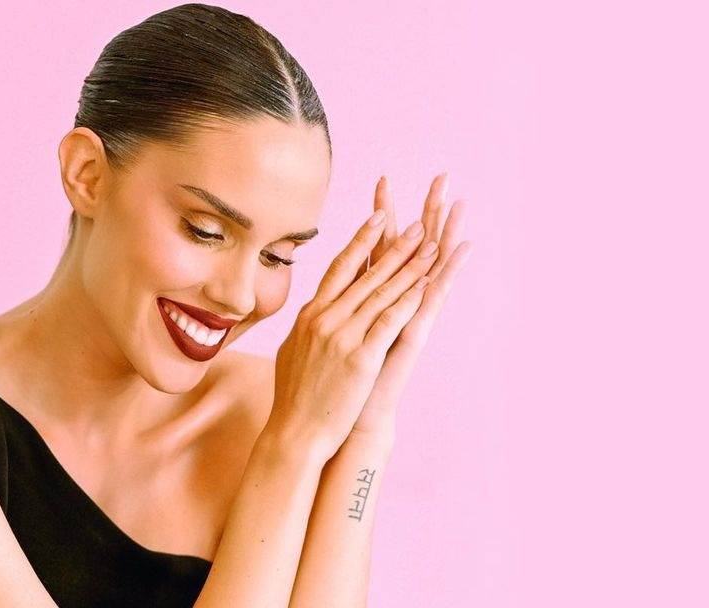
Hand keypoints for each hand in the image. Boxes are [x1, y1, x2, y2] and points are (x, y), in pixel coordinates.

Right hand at [265, 197, 439, 462]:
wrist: (294, 432)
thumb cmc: (293, 397)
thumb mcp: (293, 351)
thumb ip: (306, 326)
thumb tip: (310, 311)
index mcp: (309, 314)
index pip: (339, 267)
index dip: (361, 240)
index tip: (379, 216)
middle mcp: (324, 318)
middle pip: (366, 274)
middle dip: (395, 247)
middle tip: (417, 224)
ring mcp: (342, 336)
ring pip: (382, 293)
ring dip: (409, 267)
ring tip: (431, 245)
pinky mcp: (360, 358)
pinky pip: (389, 322)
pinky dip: (408, 301)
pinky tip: (426, 284)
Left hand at [347, 173, 473, 448]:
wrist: (350, 421)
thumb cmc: (337, 384)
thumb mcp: (326, 336)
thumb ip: (327, 310)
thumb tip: (317, 292)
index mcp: (369, 300)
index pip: (378, 246)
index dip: (381, 215)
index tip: (383, 181)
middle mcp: (393, 303)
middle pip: (410, 246)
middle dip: (423, 211)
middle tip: (440, 177)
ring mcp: (408, 316)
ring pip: (429, 264)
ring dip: (445, 233)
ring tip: (459, 201)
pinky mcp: (415, 333)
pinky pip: (433, 295)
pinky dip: (447, 271)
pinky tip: (461, 247)